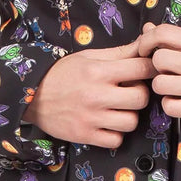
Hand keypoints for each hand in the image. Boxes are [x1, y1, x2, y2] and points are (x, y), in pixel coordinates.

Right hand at [23, 38, 155, 148]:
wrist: (31, 95)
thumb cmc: (63, 72)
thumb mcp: (89, 56)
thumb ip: (120, 52)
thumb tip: (145, 40)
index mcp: (98, 71)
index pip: (141, 68)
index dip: (149, 68)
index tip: (147, 70)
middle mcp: (96, 95)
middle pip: (140, 98)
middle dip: (140, 93)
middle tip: (131, 90)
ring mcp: (91, 118)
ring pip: (131, 122)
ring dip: (129, 114)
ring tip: (119, 107)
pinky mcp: (85, 136)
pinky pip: (116, 140)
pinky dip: (116, 133)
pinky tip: (109, 122)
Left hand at [138, 22, 180, 129]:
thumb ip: (177, 38)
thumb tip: (147, 27)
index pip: (164, 32)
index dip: (147, 39)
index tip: (145, 49)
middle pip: (158, 59)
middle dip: (157, 67)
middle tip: (166, 72)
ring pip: (159, 83)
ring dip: (162, 87)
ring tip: (174, 87)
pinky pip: (168, 106)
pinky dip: (170, 105)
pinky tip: (180, 101)